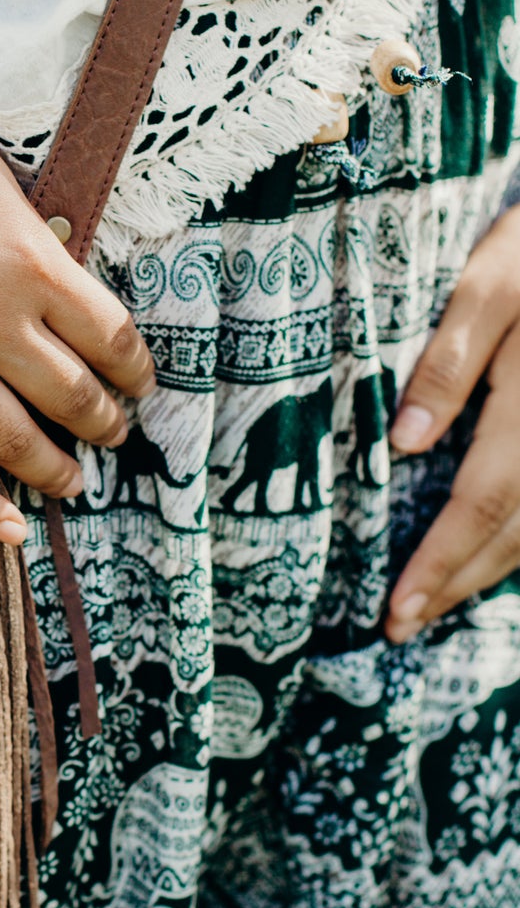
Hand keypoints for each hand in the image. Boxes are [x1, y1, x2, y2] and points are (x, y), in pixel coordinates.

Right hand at [0, 86, 155, 542]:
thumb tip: (64, 295)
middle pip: (73, 396)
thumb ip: (33, 246)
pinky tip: (9, 527)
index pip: (111, 337)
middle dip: (103, 423)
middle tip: (111, 434)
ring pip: (14, 441)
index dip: (135, 371)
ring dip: (56, 468)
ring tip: (71, 479)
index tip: (138, 385)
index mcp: (30, 262)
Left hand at [386, 203, 519, 640]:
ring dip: (493, 571)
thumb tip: (406, 446)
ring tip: (439, 601)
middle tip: (402, 625)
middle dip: (459, 583)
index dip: (442, 561)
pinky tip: (492, 554)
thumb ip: (449, 362)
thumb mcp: (492, 282)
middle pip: (518, 532)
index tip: (399, 607)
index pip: (484, 502)